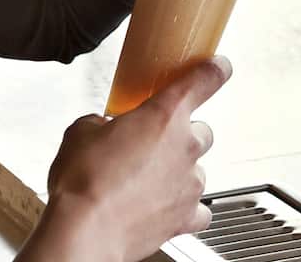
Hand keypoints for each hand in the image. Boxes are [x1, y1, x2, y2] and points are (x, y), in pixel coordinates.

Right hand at [21, 58, 230, 261]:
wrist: (85, 231)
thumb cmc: (83, 183)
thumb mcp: (81, 133)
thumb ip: (101, 124)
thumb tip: (101, 130)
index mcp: (164, 115)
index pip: (205, 80)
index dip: (214, 70)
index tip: (219, 67)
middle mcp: (185, 146)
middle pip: (200, 131)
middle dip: (179, 136)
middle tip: (151, 146)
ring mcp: (189, 183)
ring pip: (197, 169)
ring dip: (178, 172)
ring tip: (145, 183)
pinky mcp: (186, 216)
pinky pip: (198, 209)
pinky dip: (185, 208)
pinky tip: (164, 208)